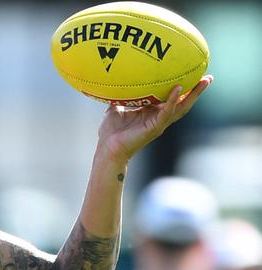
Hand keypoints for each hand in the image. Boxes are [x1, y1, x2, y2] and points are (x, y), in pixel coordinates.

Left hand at [97, 75, 213, 163]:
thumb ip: (120, 97)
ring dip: (193, 95)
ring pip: (181, 108)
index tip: (191, 76)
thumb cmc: (111, 132)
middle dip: (196, 91)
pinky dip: (173, 100)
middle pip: (183, 103)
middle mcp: (159, 118)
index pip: (171, 99)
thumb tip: (116, 83)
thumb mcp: (115, 109)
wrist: (108, 148)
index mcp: (152, 113)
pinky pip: (167, 112)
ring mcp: (159, 123)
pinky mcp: (155, 127)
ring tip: (203, 82)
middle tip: (208, 78)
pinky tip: (178, 89)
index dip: (182, 89)